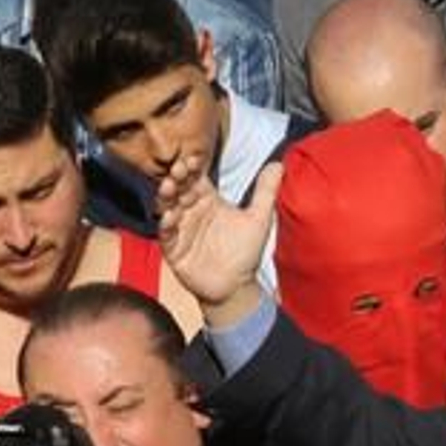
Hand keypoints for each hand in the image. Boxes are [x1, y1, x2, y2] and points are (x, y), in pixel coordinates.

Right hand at [158, 159, 277, 325]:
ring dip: (166, 195)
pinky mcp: (174, 248)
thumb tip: (280, 163)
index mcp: (208, 200)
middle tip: (179, 168)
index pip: (196, 177)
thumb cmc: (245, 252)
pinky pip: (166, 234)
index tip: (194, 158)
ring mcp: (181, 229)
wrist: (236, 287)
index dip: (193, 166)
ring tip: (169, 186)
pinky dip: (165, 224)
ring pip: (168, 206)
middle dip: (177, 177)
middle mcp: (191, 211)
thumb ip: (266, 191)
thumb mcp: (259, 219)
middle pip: (179, 188)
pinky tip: (169, 216)